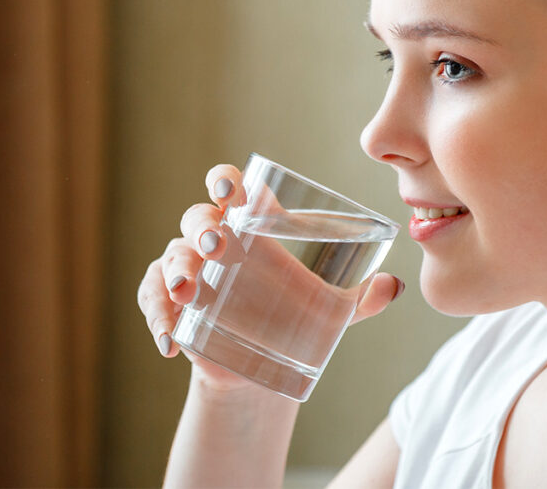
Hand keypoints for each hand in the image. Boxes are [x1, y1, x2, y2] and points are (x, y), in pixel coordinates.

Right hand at [136, 163, 405, 392]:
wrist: (261, 366)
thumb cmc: (295, 317)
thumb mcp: (332, 310)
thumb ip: (361, 298)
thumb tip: (394, 286)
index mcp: (252, 226)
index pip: (232, 187)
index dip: (227, 180)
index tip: (233, 190)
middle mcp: (216, 240)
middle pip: (197, 217)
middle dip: (202, 228)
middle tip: (217, 248)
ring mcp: (190, 272)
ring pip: (171, 256)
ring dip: (175, 271)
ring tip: (187, 293)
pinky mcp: (171, 305)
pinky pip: (153, 300)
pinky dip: (158, 317)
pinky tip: (171, 341)